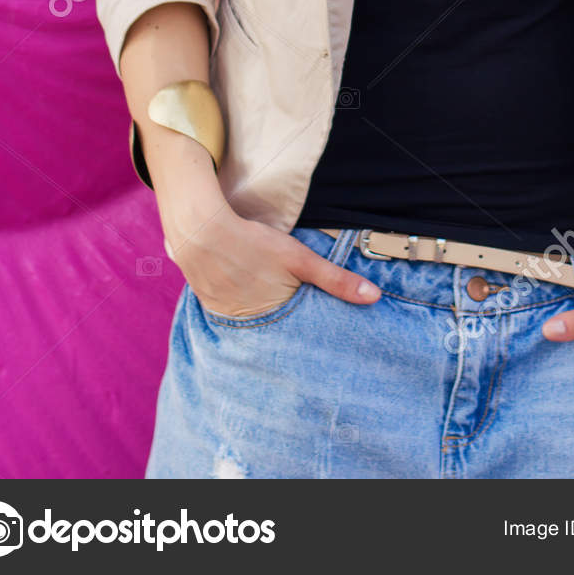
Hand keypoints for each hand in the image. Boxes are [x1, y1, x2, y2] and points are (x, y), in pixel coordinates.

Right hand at [158, 188, 381, 318]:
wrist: (200, 230)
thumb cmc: (253, 243)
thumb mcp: (300, 259)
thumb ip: (336, 280)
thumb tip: (374, 298)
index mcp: (270, 320)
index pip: (294, 338)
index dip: (304, 338)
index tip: (316, 344)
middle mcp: (245, 325)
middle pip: (270, 331)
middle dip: (282, 330)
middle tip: (290, 322)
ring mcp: (223, 315)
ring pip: (249, 321)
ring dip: (258, 316)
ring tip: (265, 303)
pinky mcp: (207, 301)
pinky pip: (227, 309)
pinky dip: (238, 303)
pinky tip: (242, 290)